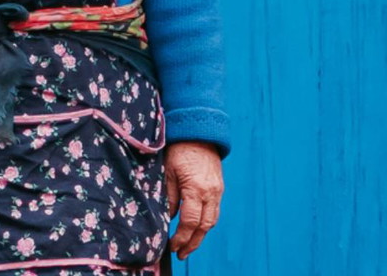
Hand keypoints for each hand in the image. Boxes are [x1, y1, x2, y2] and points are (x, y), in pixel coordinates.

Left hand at [165, 141, 223, 259]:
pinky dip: (205, 223)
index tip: (172, 246)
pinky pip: (214, 211)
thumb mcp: (168, 171)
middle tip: (180, 253)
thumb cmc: (179, 149)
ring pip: (212, 221)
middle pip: (204, 226)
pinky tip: (195, 228)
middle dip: (192, 243)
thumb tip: (168, 217)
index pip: (189, 221)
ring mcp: (217, 191)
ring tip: (187, 246)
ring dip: (200, 236)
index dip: (181, 237)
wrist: (199, 132)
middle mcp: (211, 192)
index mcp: (196, 188)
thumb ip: (169, 196)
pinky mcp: (219, 188)